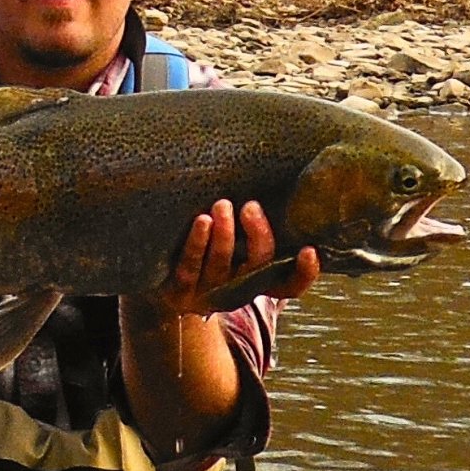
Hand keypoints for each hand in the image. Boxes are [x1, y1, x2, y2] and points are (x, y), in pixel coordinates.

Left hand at [160, 200, 319, 316]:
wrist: (160, 285)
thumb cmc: (206, 252)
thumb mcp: (235, 243)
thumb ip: (253, 225)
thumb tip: (277, 177)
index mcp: (257, 282)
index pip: (289, 286)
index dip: (304, 273)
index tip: (309, 250)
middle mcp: (236, 291)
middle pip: (257, 268)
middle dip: (257, 236)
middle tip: (250, 206)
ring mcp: (207, 293)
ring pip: (221, 264)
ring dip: (224, 234)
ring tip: (223, 205)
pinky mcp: (179, 290)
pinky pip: (190, 265)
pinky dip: (197, 243)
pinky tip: (202, 221)